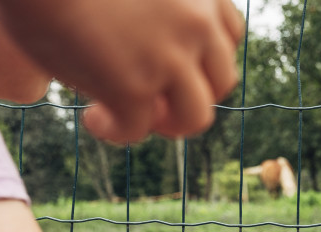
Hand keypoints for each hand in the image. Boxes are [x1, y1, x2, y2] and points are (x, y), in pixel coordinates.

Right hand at [0, 0, 244, 141]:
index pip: (227, 34)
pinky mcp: (134, 88)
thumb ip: (140, 6)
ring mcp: (169, 57)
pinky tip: (93, 119)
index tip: (173, 63)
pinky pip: (137, 130)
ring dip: (167, 124)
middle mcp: (196, 22)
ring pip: (195, 116)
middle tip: (155, 99)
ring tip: (131, 115)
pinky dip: (116, 131)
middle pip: (220, 78)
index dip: (202, 58)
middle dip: (189, 94)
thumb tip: (110, 48)